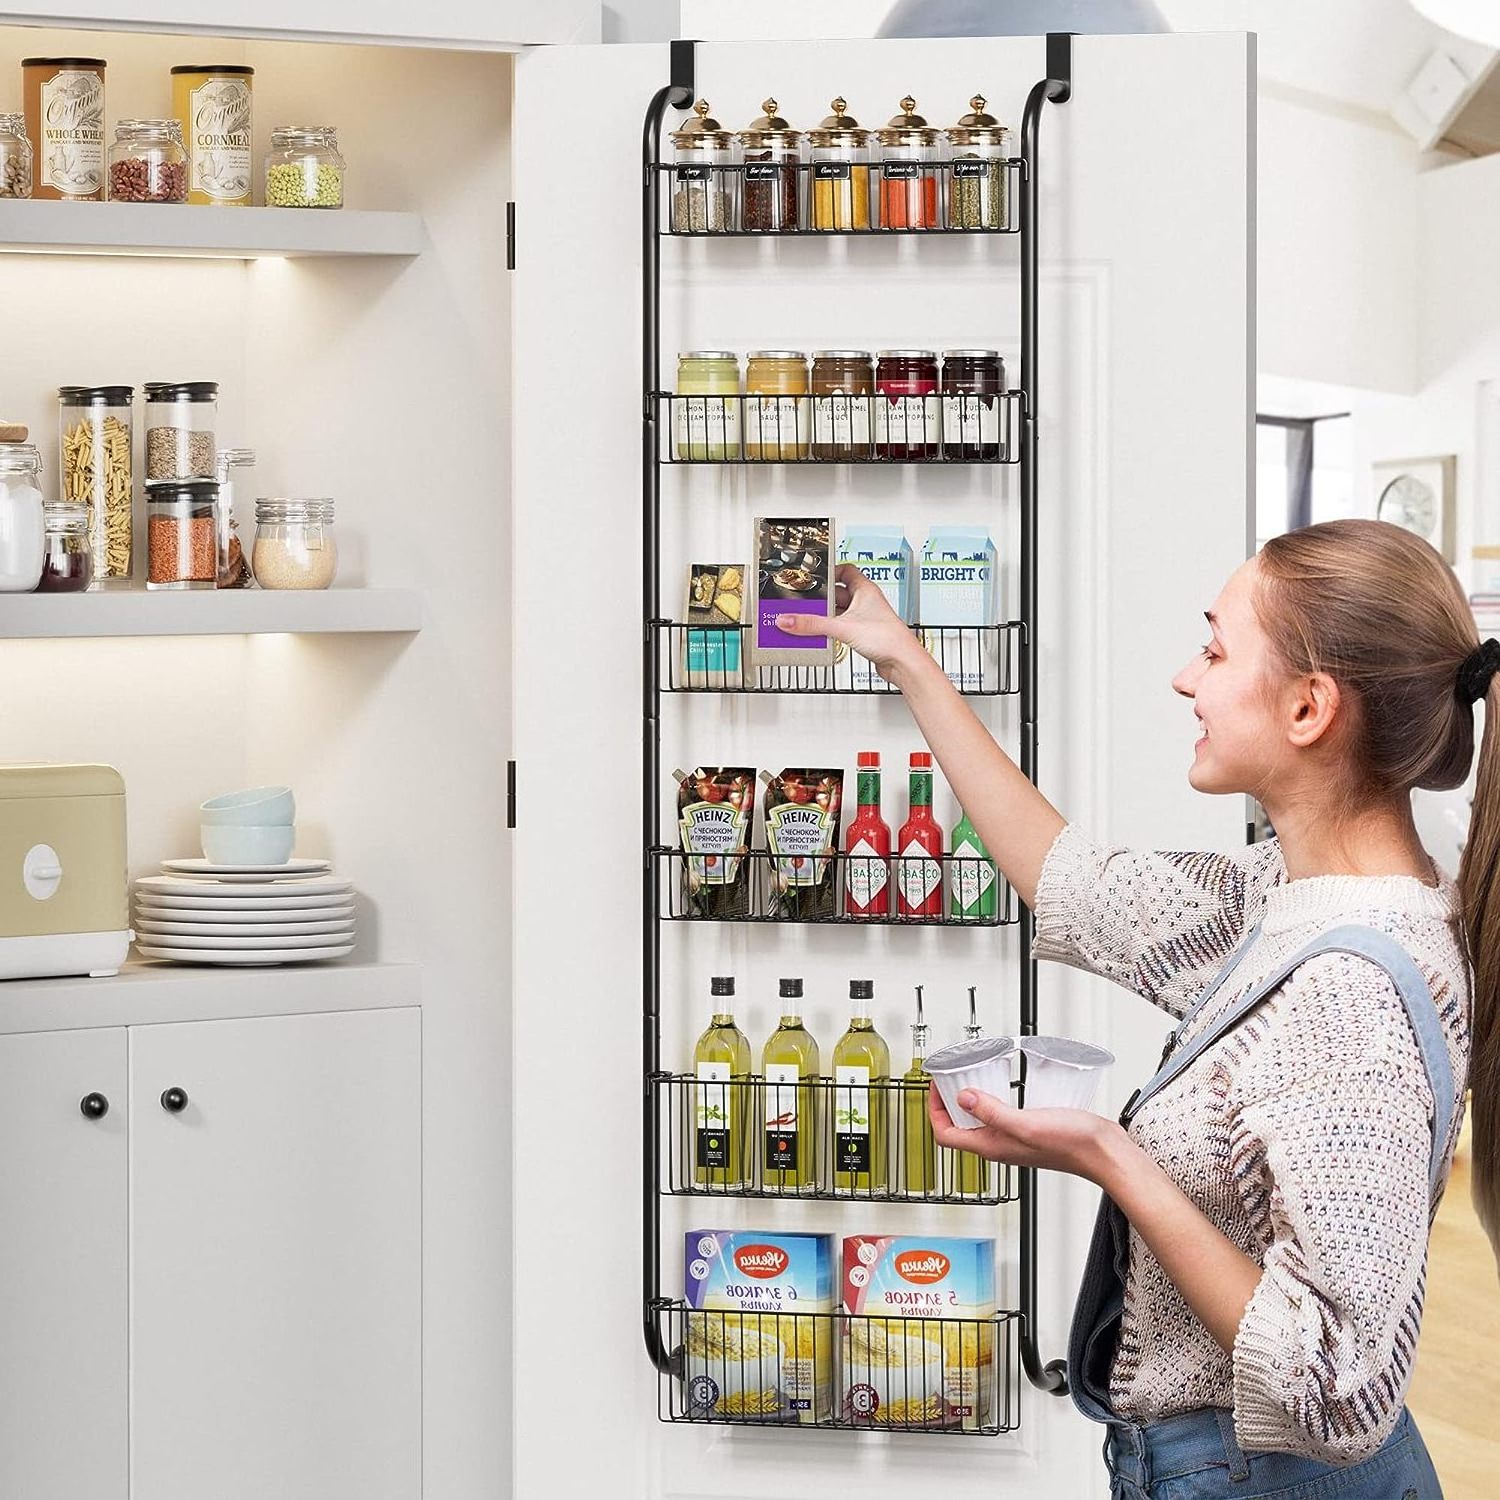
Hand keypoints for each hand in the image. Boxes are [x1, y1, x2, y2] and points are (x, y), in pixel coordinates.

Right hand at [773, 564, 928, 681]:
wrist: (902, 662)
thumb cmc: (888, 638)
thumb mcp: (843, 628)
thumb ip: (813, 625)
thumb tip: (789, 620)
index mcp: (865, 589)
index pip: (844, 571)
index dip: (829, 572)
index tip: (813, 578)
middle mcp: (865, 602)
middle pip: (837, 594)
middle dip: (821, 600)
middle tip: (805, 605)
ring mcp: (864, 618)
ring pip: (838, 612)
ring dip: (825, 617)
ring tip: (810, 621)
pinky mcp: (863, 634)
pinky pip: (841, 627)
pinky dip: (830, 630)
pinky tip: (821, 636)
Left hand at [928, 1085, 1123, 1185]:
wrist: (1103, 1153)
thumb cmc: (1072, 1144)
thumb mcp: (1025, 1123)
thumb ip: (992, 1111)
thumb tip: (962, 1098)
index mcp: (993, 1147)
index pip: (946, 1135)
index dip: (934, 1110)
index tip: (935, 1087)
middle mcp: (999, 1146)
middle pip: (958, 1128)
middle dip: (947, 1103)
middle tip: (948, 1080)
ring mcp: (1013, 1140)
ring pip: (979, 1121)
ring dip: (969, 1100)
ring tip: (969, 1078)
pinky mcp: (1028, 1132)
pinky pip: (999, 1116)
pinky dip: (992, 1100)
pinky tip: (1002, 1085)